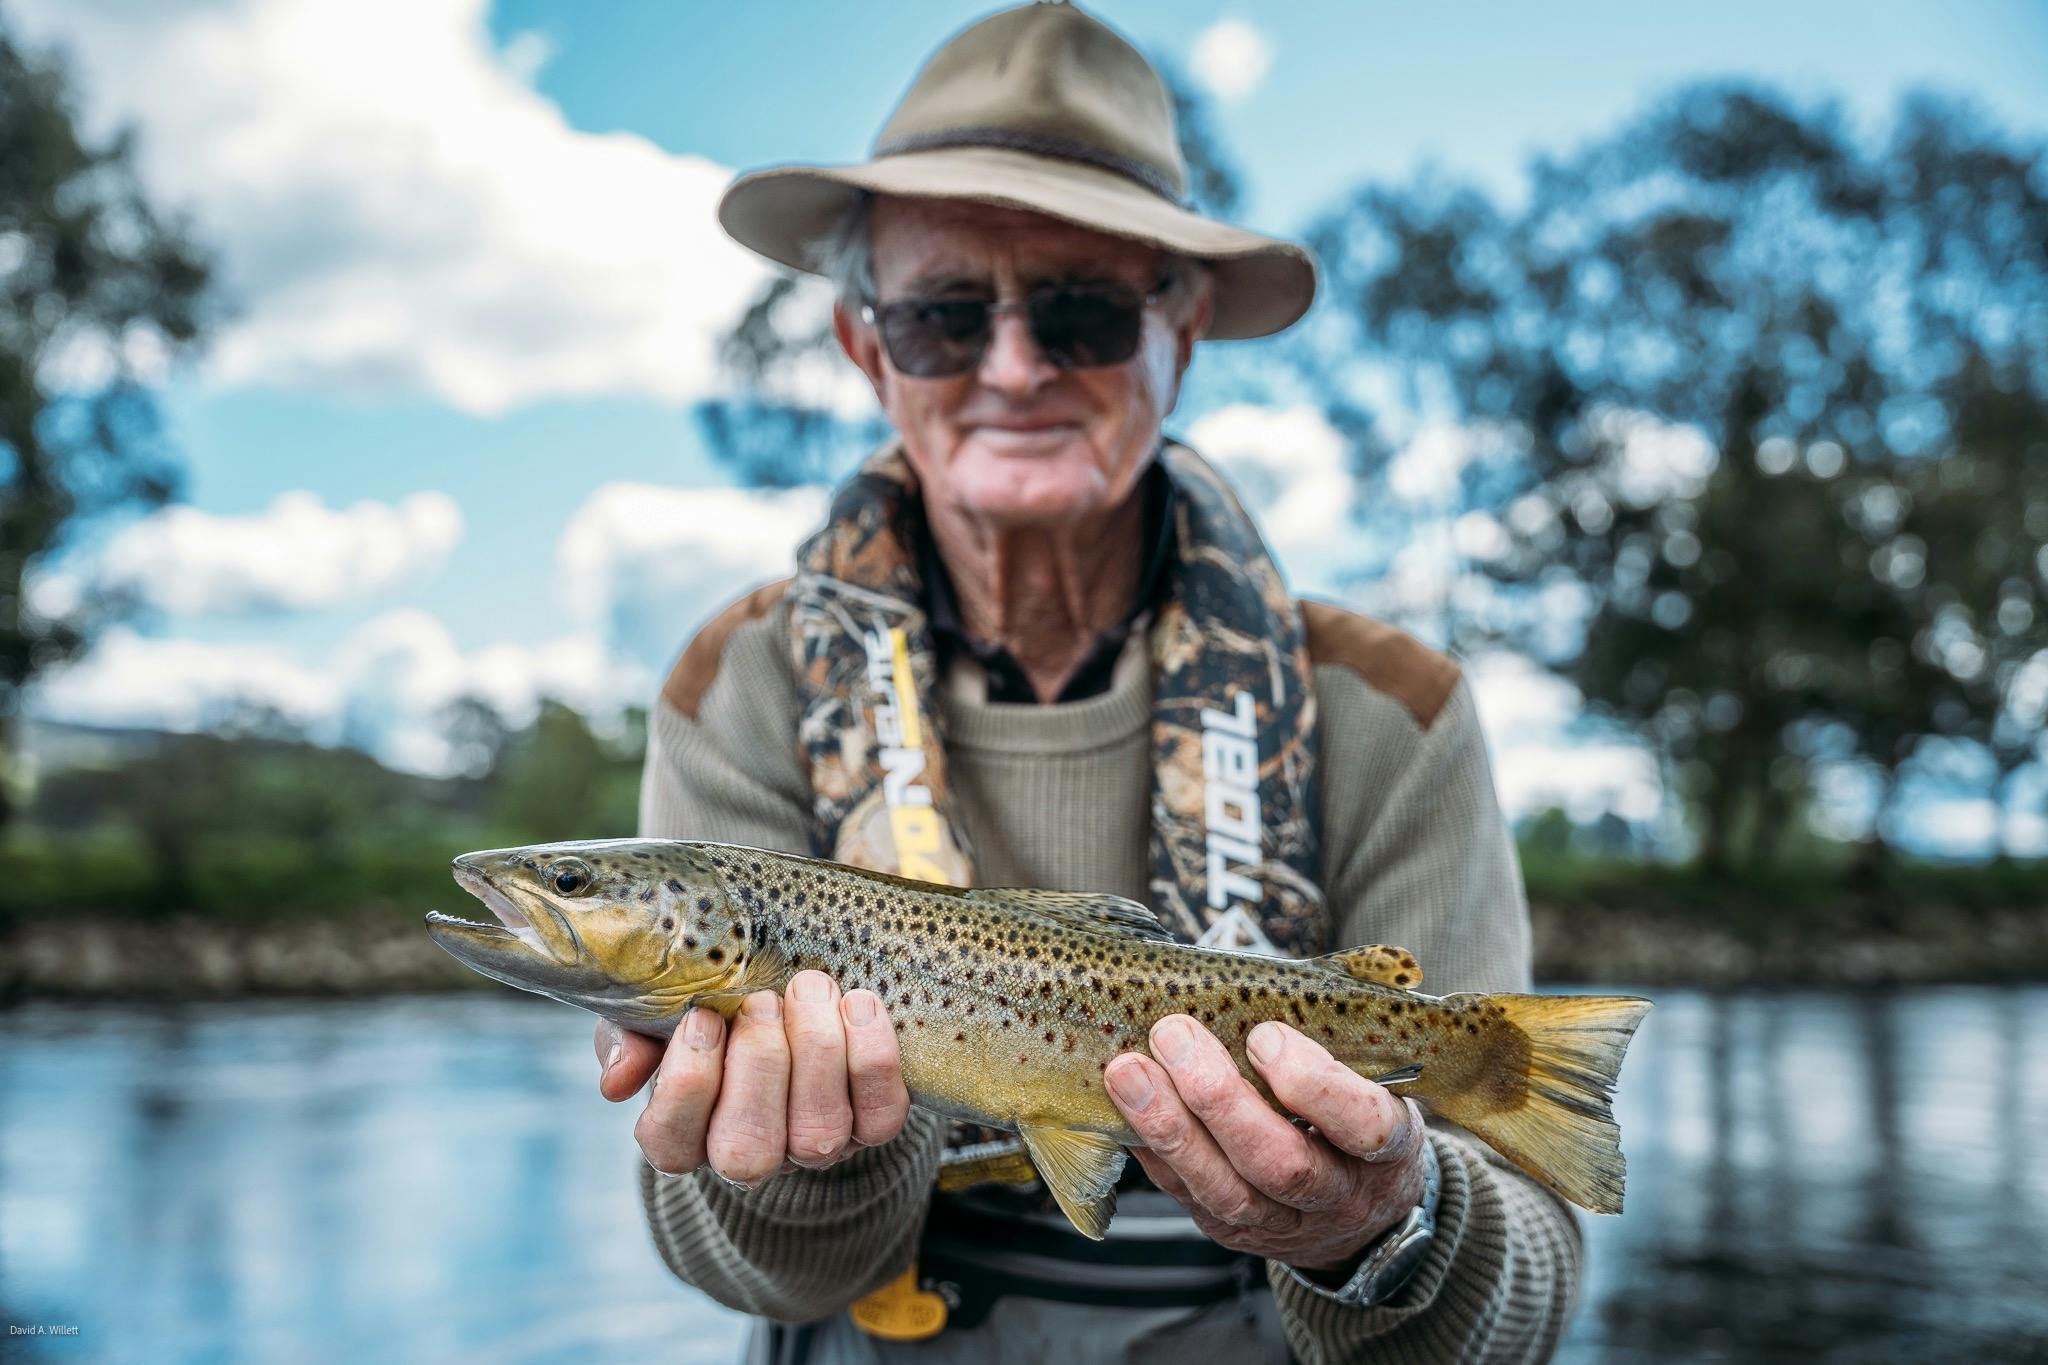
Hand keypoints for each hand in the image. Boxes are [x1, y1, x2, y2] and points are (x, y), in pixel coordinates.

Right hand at [595, 970, 910, 1184]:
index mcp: (688, 1132)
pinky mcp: (870, 1127)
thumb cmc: (716, 1009)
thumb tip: (618, 1082)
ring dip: (817, 1051)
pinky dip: (874, 1059)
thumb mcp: (659, 1014)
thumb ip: (630, 1037)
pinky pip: (882, 1115)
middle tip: (761, 999)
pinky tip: (858, 1003)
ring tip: (809, 986)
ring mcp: (814, 1146)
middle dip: (758, 1065)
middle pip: (747, 1150)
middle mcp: (752, 1154)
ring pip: (818, 1132)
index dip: (686, 1083)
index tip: (702, 1017)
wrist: (793, 1004)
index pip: (671, 1143)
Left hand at [1105, 1015, 1426, 1274]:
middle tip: (1174, 1035)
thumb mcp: (1375, 1079)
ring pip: (1226, 1192)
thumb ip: (1335, 1039)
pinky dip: (1152, 1150)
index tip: (1266, 1035)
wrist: (1358, 1210)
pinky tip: (1123, 1107)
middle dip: (1220, 1099)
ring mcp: (1285, 1225)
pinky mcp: (1235, 1234)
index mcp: (1388, 1151)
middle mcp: (1340, 1196)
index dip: (1314, 1084)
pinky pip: (1187, 1198)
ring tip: (1128, 1071)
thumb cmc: (1357, 1114)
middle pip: (1280, 1164)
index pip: (1364, 1126)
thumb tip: (1260, 983)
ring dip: (1170, 1127)